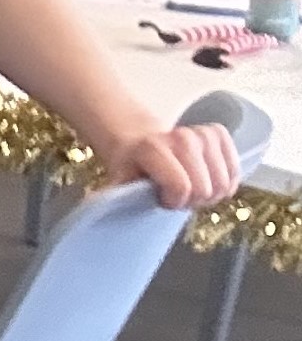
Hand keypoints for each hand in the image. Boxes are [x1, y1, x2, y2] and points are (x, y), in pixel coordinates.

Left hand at [112, 120, 240, 210]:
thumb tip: (104, 206)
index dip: (174, 202)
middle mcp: (181, 136)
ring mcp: (203, 133)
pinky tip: (206, 180)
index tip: (162, 199)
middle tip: (176, 196)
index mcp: (152, 148)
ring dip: (209, 195)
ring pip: (224, 184)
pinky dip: (223, 184)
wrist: (142, 142)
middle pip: (204, 189)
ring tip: (190, 188)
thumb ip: (119, 197)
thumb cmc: (133, 168)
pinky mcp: (220, 133)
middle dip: (191, 201)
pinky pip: (235, 173)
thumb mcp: (120, 183)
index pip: (182, 187)